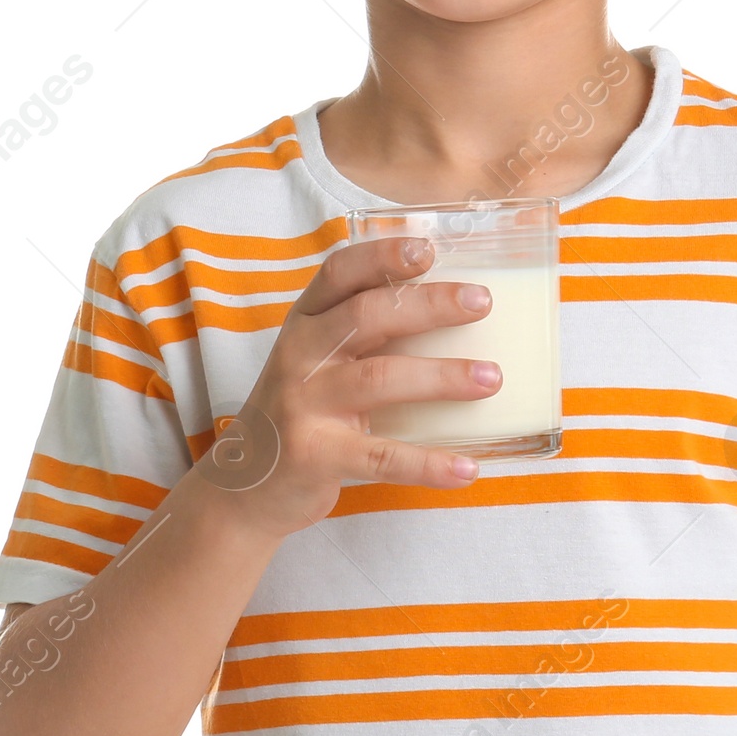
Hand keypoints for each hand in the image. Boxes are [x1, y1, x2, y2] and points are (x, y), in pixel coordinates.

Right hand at [190, 234, 498, 534]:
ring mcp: (303, 405)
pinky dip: (427, 463)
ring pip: (379, 379)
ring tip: (491, 378)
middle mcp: (300, 355)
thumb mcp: (319, 360)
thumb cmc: (303, 411)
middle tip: (482, 302)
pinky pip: (380, 457)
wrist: (246, 486)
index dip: (382, 256)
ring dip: (441, 376)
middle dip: (429, 305)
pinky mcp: (314, 455)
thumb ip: (365, 333)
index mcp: (305, 322)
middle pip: (366, 315)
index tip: (428, 249)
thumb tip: (456, 306)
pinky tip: (467, 467)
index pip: (339, 273)